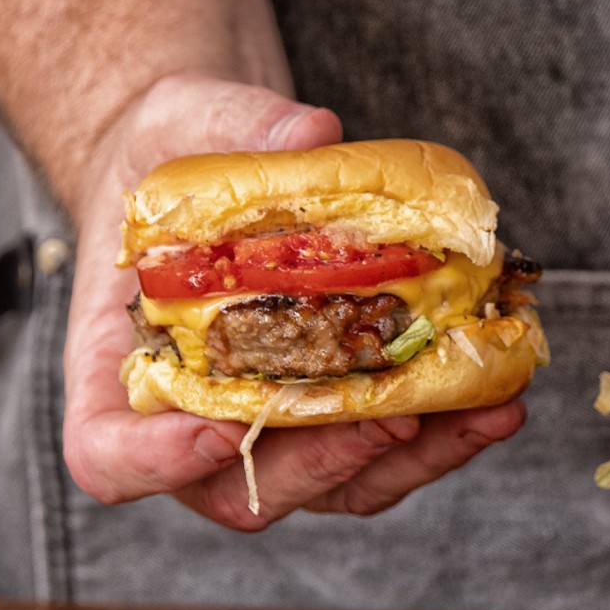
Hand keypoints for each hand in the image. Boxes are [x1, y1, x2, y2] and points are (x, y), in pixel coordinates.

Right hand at [60, 73, 527, 530]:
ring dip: (415, 459)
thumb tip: (312, 135)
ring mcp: (272, 430)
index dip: (159, 461)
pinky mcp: (339, 418)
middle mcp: (192, 421)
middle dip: (326, 462)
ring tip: (486, 411)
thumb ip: (234, 127)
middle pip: (245, 488)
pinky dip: (445, 433)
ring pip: (335, 485)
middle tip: (395, 418)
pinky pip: (388, 450)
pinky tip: (498, 395)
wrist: (216, 173)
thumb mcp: (185, 121)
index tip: (218, 430)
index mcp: (117, 370)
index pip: (111, 454)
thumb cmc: (172, 158)